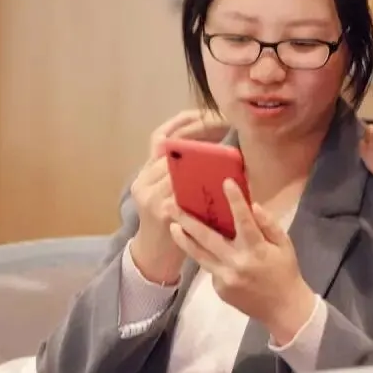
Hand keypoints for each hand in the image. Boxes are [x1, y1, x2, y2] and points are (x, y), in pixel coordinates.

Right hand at [128, 111, 218, 283]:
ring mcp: (149, 197)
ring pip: (178, 170)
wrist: (154, 259)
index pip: (160, 138)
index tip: (205, 113)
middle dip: (199, 138)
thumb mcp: (169, 195)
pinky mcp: (161, 212)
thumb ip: (183, 177)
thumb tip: (216, 154)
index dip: (181, 123)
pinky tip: (223, 183)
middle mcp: (143, 182)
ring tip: (228, 155)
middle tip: (225, 128)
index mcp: (146, 174)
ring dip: (204, 163)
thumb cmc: (170, 224)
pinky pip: (185, 194)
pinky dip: (205, 188)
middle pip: (170, 150)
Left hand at [170, 180, 316, 344]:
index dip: (235, 201)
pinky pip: (209, 267)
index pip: (244, 221)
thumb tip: (253, 205)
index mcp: (257, 250)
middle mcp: (237, 263)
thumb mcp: (285, 245)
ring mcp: (226, 278)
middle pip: (208, 238)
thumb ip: (269, 224)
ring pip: (199, 255)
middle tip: (170, 205)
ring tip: (171, 226)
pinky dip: (205, 256)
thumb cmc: (285, 272)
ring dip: (183, 240)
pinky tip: (201, 248)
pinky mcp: (219, 288)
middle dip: (187, 221)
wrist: (284, 310)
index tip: (225, 182)